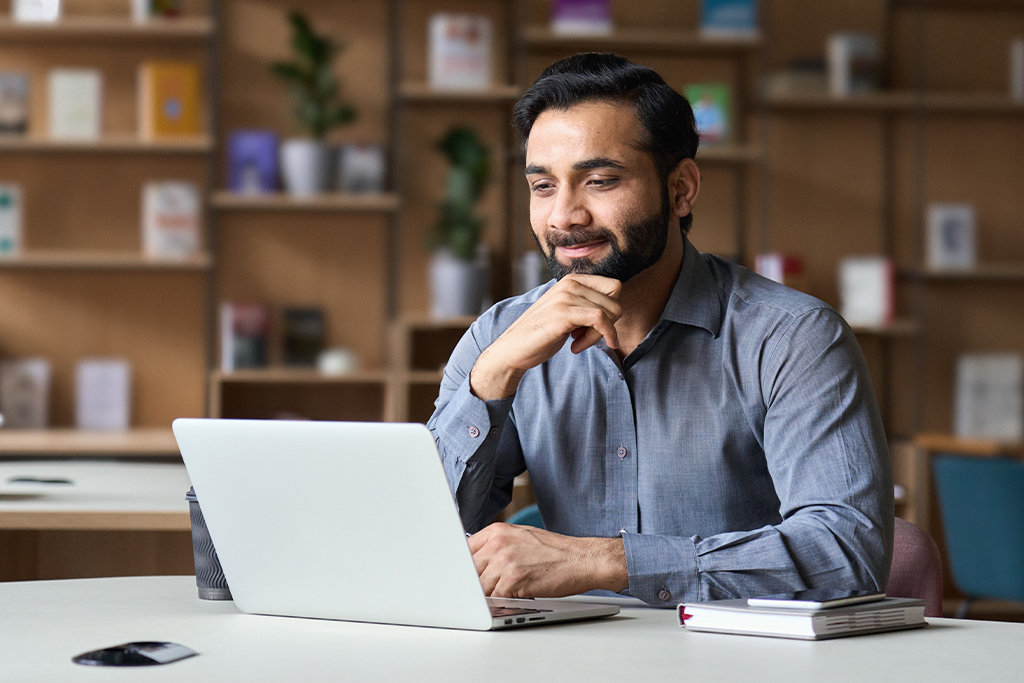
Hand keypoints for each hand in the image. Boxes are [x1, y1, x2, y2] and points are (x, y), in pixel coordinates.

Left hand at [468, 522, 626, 598]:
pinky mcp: (513, 580)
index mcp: (496, 531)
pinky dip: (499, 603)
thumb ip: (496, 547)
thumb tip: (474, 563)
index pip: (463, 551)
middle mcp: (497, 543)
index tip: (460, 578)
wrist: (582, 559)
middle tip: (480, 592)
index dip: (462, 568)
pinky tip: (511, 599)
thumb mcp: (520, 538)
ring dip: (487, 596)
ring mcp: (504, 561)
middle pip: (468, 571)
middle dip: (473, 584)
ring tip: (504, 594)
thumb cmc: (554, 552)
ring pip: (479, 587)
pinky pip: (494, 598)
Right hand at [470, 274, 622, 399]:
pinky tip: (577, 348)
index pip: (614, 287)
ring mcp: (566, 296)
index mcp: (572, 280)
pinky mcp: (564, 313)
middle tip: (586, 338)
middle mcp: (570, 283)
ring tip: (578, 343)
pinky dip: (599, 337)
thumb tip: (616, 309)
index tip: (594, 327)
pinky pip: (600, 320)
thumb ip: (586, 305)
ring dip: (599, 335)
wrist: (513, 348)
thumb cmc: (541, 334)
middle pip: (615, 300)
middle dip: (608, 324)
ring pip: (609, 312)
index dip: (611, 311)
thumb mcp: (567, 313)